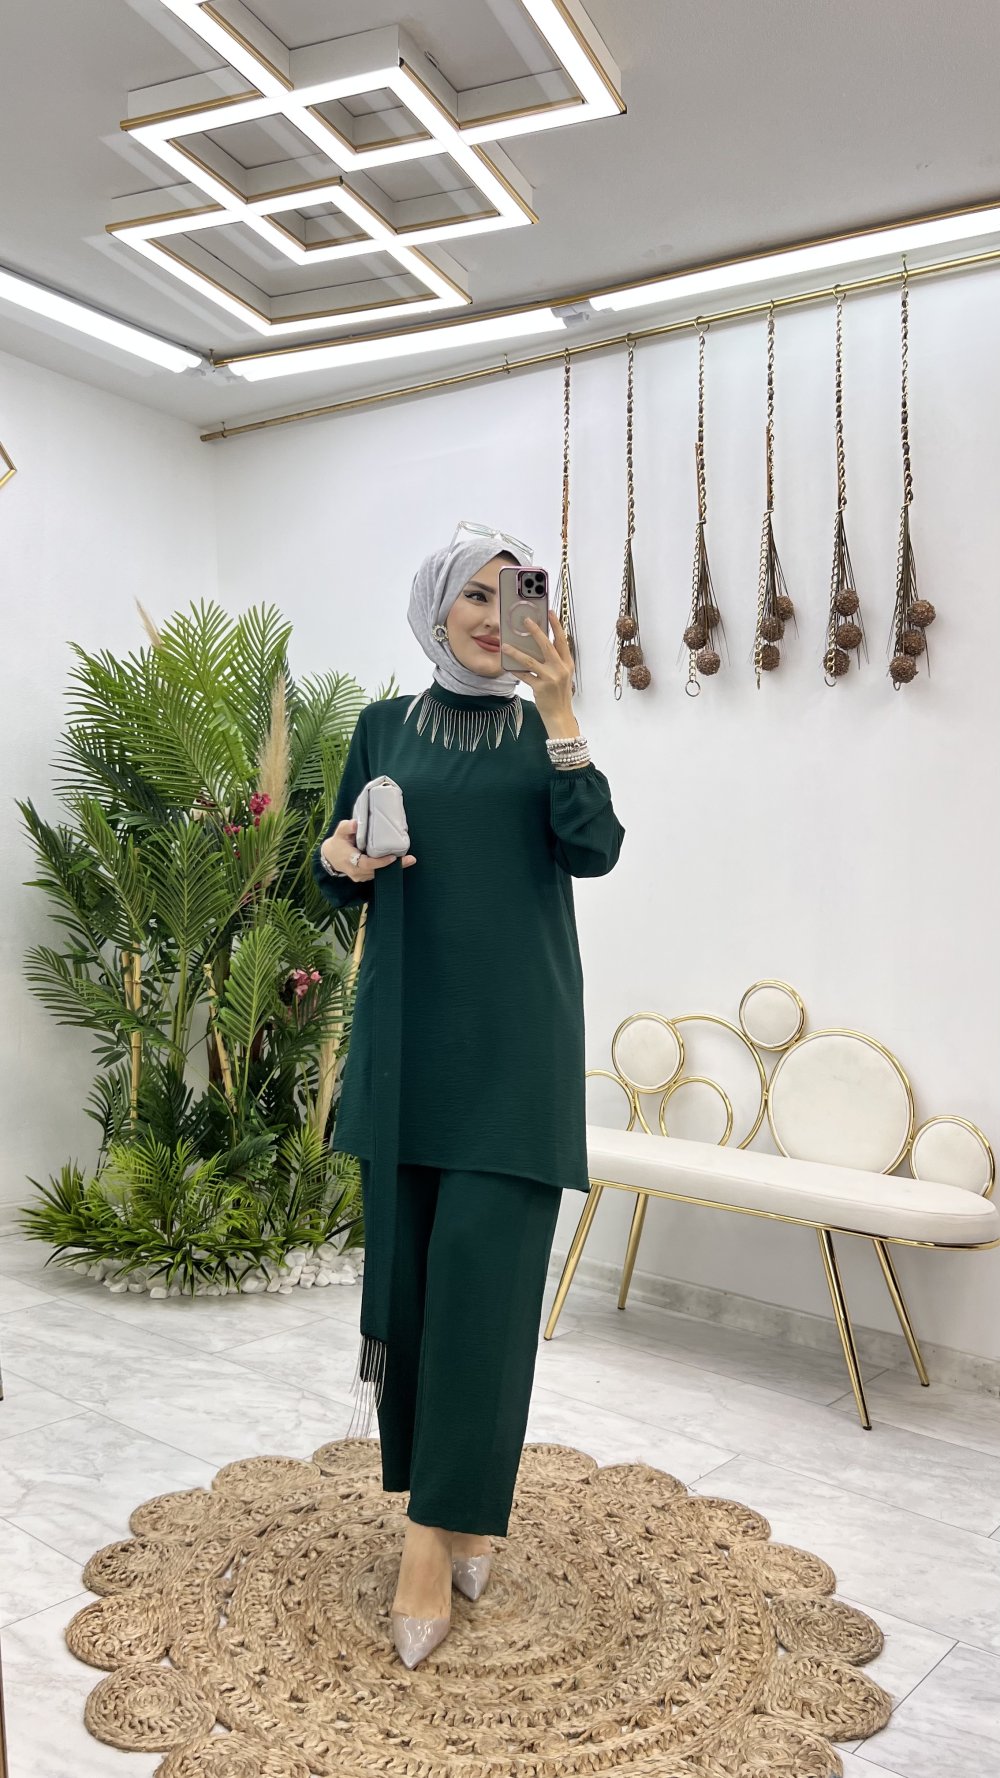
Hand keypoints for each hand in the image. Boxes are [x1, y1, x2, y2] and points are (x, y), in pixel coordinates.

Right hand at [321, 818, 415, 879]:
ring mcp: (360, 876)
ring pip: (379, 873)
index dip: (380, 862)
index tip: (393, 857)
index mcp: (349, 860)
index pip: (366, 864)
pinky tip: (399, 861)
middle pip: (377, 871)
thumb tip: (357, 823)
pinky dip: (388, 867)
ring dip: (394, 867)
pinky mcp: (364, 877)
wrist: (331, 857)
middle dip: (395, 866)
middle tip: (410, 859)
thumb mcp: (340, 832)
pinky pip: (378, 873)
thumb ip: (347, 827)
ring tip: (409, 859)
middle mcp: (356, 871)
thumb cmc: (338, 842)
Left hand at [502, 607, 575, 727]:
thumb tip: (540, 645)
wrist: (560, 714)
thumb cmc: (559, 693)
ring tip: (505, 646)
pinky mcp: (540, 687)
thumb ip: (555, 660)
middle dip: (535, 631)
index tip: (550, 613)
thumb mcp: (562, 675)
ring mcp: (550, 678)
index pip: (562, 640)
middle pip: (546, 645)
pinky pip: (524, 676)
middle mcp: (560, 668)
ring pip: (530, 660)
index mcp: (567, 663)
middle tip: (526, 620)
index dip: (556, 626)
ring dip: (516, 652)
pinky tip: (507, 666)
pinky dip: (515, 670)